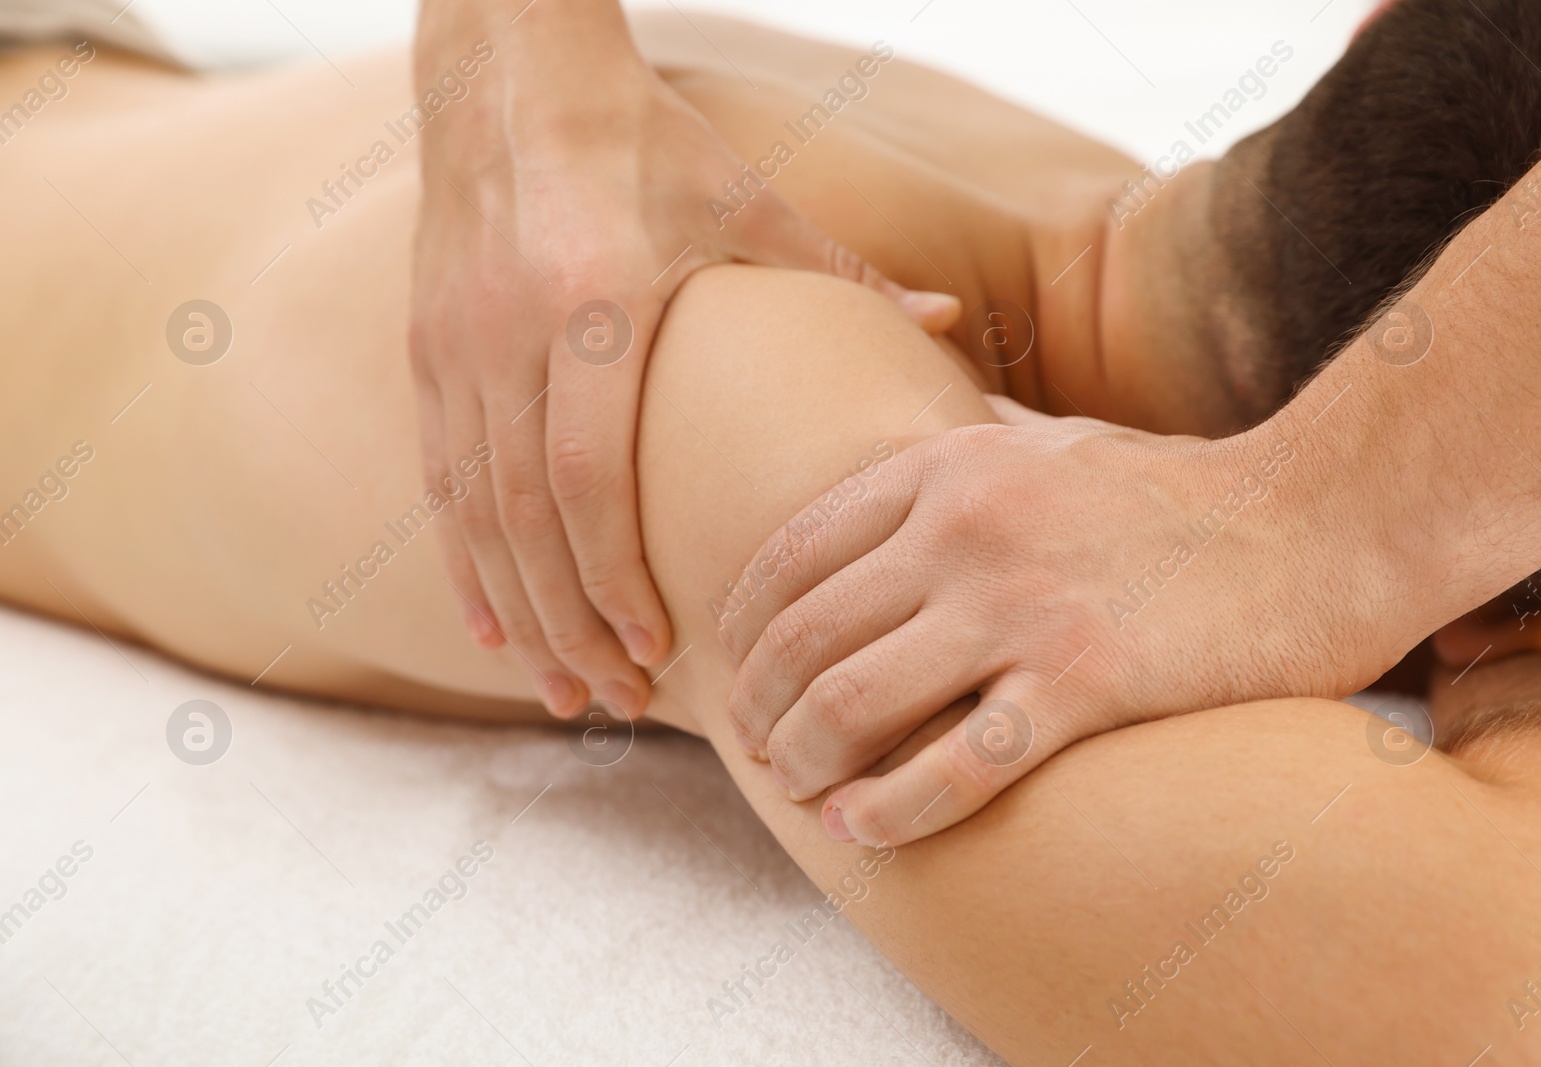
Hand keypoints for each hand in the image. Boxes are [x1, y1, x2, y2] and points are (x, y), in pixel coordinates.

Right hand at [409, 6, 960, 718]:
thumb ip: (843, 274)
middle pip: (527, 518)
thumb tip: (949, 326)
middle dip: (570, 621)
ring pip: (475, 513)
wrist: (510, 79)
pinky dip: (465, 560)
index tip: (654, 650)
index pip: (587, 475)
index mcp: (593, 301)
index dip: (614, 575)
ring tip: (560, 690)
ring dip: (517, 612)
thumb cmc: (644, 142)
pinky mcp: (427, 351)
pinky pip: (440, 480)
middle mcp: (508, 334)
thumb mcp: (746, 202)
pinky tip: (492, 625)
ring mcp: (455, 348)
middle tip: (615, 702)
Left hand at [718, 407, 1395, 844]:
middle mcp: (964, 529)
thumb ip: (986, 434)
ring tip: (800, 795)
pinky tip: (862, 831)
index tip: (738, 676)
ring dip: (803, 765)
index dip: (742, 628)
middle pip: (803, 638)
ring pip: (852, 705)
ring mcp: (1021, 606)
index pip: (792, 552)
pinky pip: (956, 769)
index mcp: (947, 467)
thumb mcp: (1063, 439)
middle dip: (759, 709)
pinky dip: (891, 811)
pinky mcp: (1085, 684)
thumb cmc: (1188, 488)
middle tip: (760, 752)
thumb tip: (946, 417)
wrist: (1324, 519)